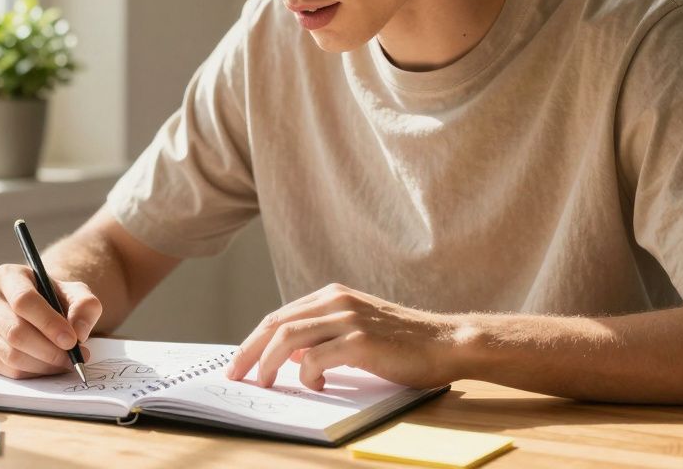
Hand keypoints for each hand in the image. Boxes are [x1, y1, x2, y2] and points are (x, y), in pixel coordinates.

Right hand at [0, 264, 102, 378]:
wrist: (40, 310)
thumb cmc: (57, 299)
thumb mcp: (77, 294)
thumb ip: (85, 307)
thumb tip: (78, 332)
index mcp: (8, 276)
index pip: (23, 300)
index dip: (48, 323)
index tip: (72, 341)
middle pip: (15, 331)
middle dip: (49, 350)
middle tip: (73, 358)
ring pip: (11, 355)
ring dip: (43, 365)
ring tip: (66, 362)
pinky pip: (7, 370)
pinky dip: (33, 373)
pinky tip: (49, 366)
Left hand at [224, 283, 464, 390]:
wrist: (446, 343)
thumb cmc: (403, 343)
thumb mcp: (356, 329)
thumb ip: (324, 334)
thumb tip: (288, 354)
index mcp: (333, 296)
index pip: (280, 316)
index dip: (254, 340)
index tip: (239, 361)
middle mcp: (337, 301)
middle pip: (276, 324)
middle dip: (250, 351)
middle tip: (235, 374)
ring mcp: (348, 319)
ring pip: (288, 338)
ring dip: (268, 363)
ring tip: (264, 383)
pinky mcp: (360, 341)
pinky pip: (316, 358)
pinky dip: (306, 374)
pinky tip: (313, 385)